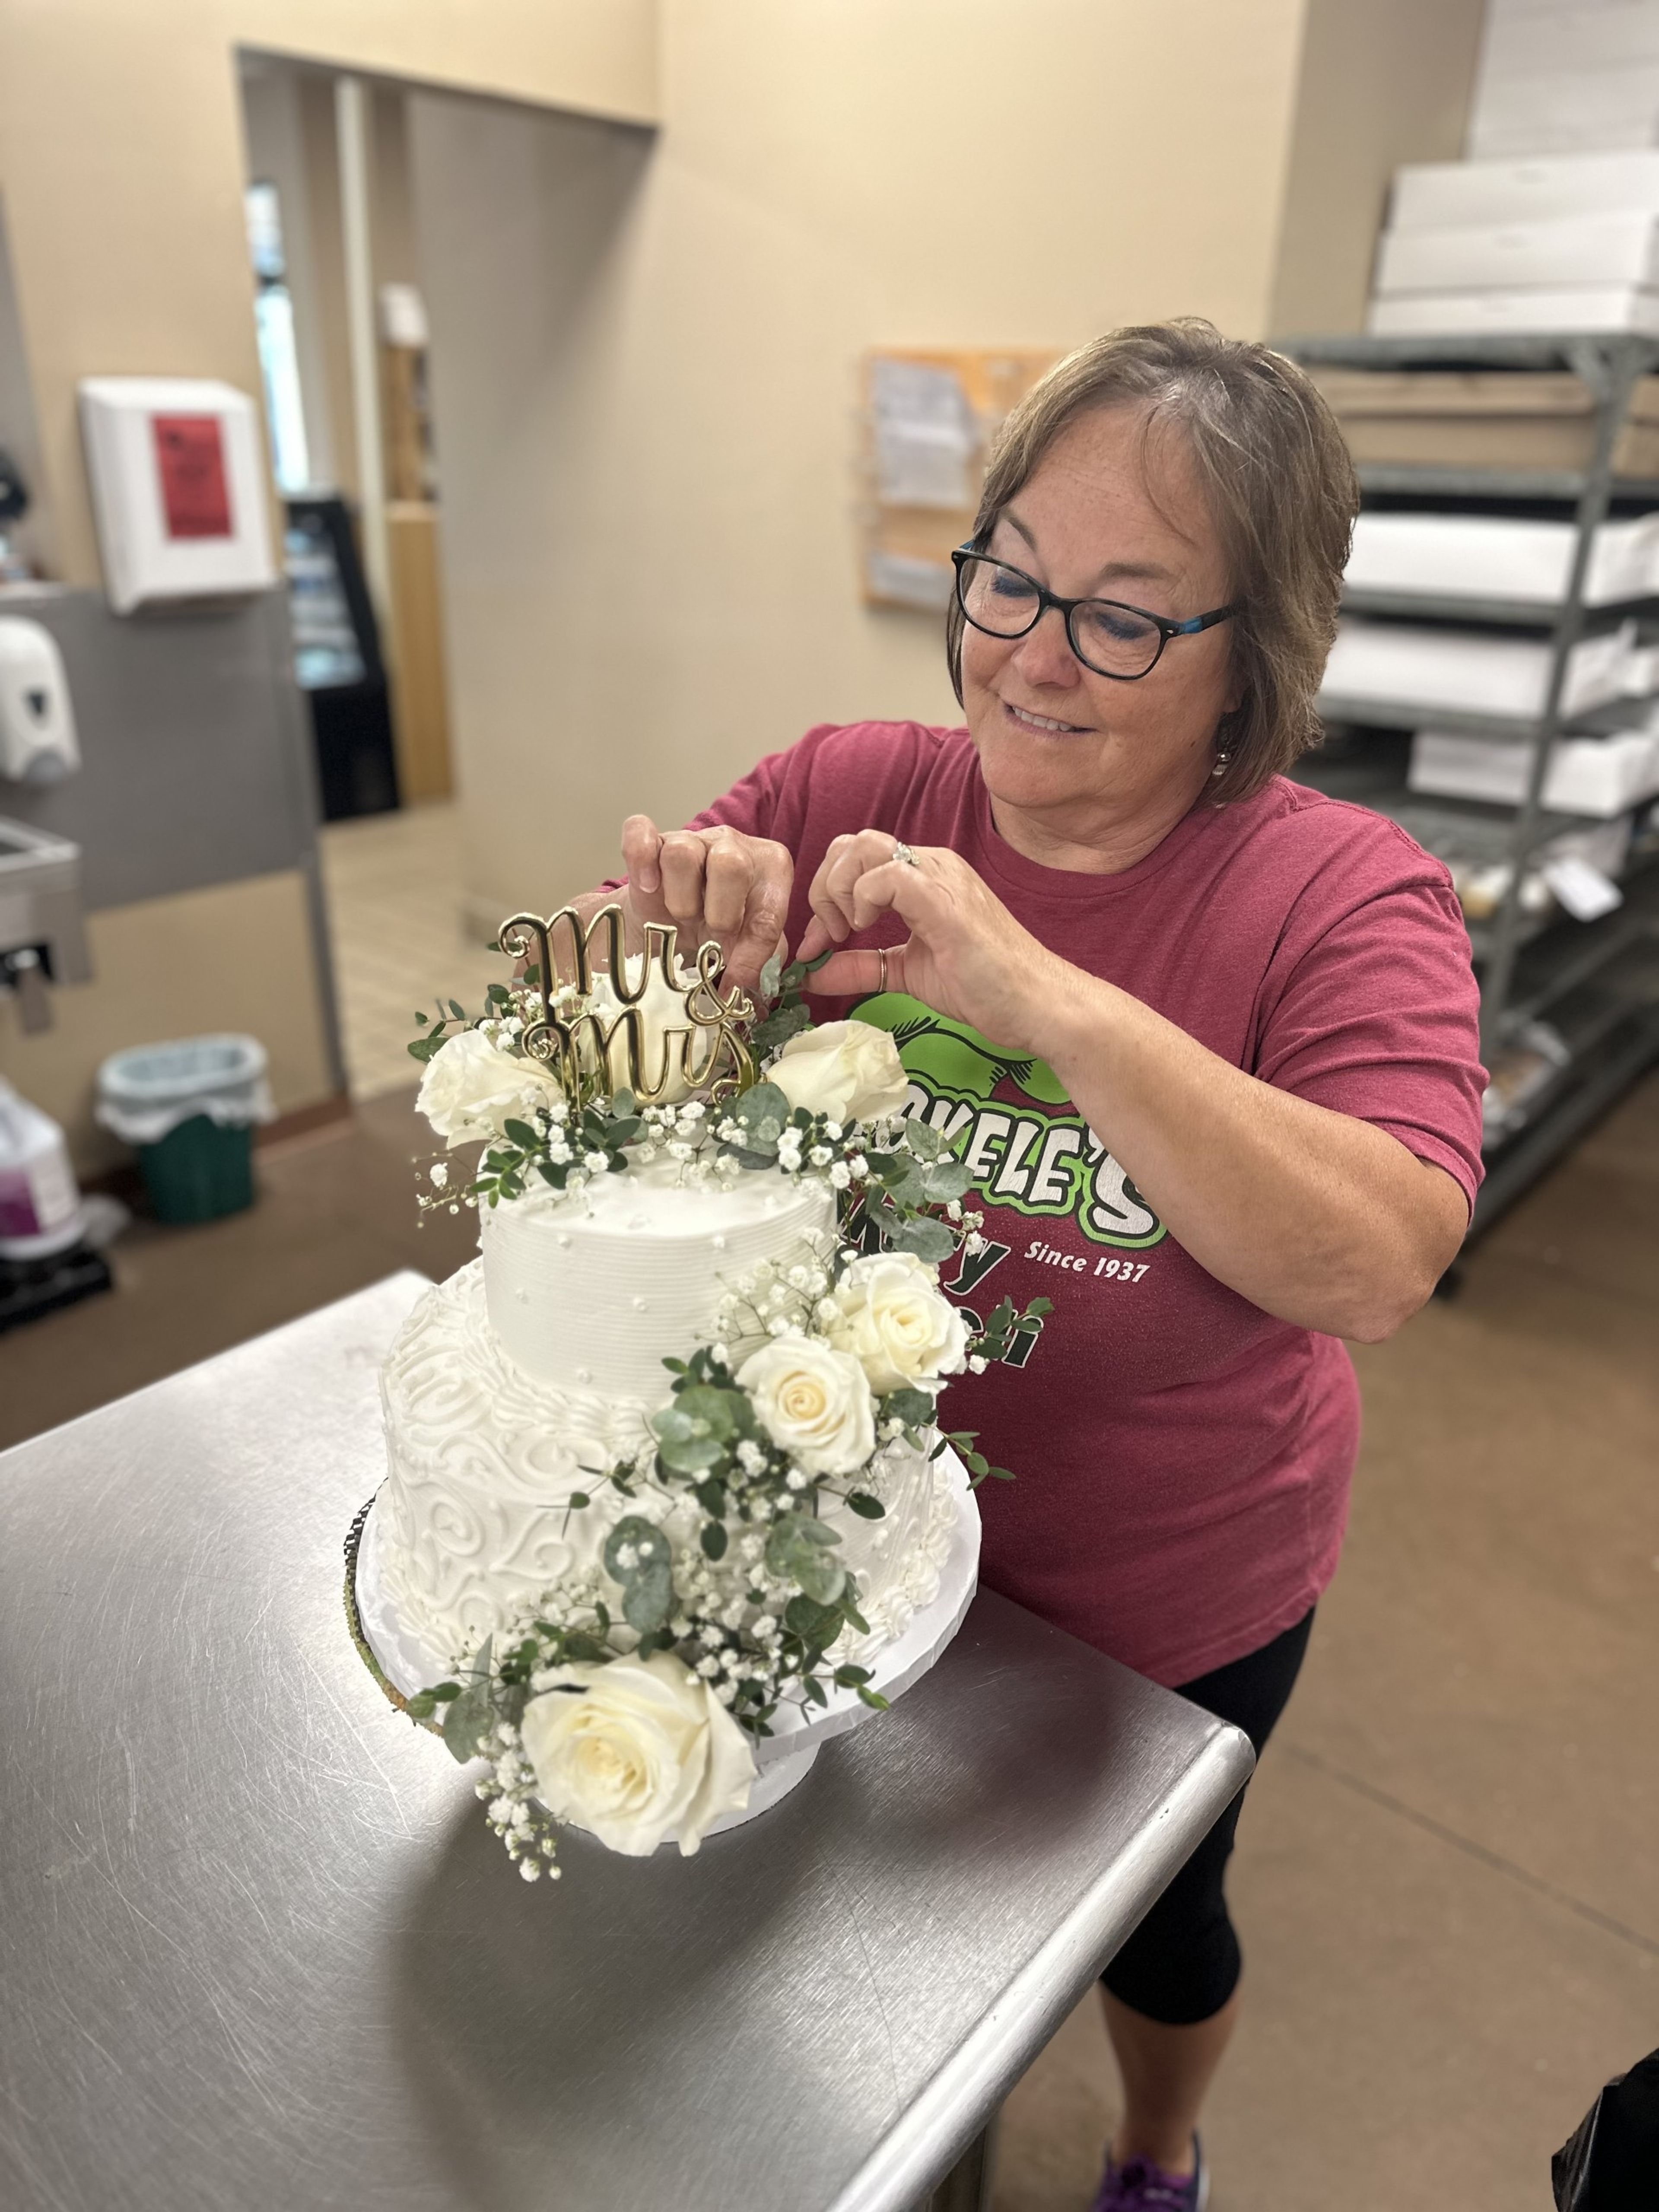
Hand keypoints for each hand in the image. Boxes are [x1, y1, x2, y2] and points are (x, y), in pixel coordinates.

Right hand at [619, 816, 793, 993]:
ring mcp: (691, 839)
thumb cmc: (716, 931)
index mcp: (770, 867)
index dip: (753, 953)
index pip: (770, 909)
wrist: (672, 924)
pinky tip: (647, 887)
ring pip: (682, 854)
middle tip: (710, 933)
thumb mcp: (745, 946)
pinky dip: (640, 860)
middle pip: (730, 865)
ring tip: (681, 916)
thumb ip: (758, 961)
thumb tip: (751, 989)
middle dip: (719, 914)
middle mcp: (733, 845)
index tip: (737, 980)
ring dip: (680, 898)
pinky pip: (640, 832)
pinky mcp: (652, 842)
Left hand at [797, 830, 1070, 1052]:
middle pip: (852, 843)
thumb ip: (860, 967)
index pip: (855, 856)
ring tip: (847, 933)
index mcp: (923, 876)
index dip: (826, 893)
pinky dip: (863, 898)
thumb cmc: (984, 985)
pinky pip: (890, 875)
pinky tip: (866, 929)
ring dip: (840, 889)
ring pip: (865, 848)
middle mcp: (932, 865)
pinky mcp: (946, 902)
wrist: (1035, 1004)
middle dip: (825, 887)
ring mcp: (941, 879)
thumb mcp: (906, 972)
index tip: (820, 943)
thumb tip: (811, 973)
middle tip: (830, 936)